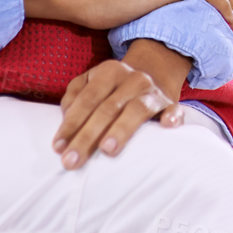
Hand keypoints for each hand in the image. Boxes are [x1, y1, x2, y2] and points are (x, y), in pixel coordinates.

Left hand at [52, 56, 181, 169]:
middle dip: (87, 136)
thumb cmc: (113, 88)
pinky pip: (174, 109)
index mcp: (109, 71)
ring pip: (137, 109)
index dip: (71, 123)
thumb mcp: (90, 82)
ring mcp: (153, 91)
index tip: (58, 148)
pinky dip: (172, 116)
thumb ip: (74, 96)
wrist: (153, 73)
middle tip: (72, 161)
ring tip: (107, 150)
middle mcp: (133, 78)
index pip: (87, 99)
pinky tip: (167, 126)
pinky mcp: (170, 103)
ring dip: (121, 129)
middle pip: (107, 108)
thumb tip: (66, 118)